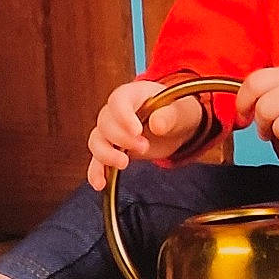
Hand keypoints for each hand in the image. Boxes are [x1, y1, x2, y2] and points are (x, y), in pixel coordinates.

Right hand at [86, 79, 205, 189]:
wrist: (178, 126)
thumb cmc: (178, 112)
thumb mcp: (181, 111)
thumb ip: (170, 116)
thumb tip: (157, 125)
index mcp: (133, 94)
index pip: (118, 100)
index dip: (123, 116)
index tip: (136, 131)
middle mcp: (116, 111)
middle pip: (105, 122)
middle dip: (121, 138)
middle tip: (144, 147)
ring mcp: (112, 131)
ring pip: (96, 141)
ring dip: (106, 155)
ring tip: (124, 163)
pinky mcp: (112, 150)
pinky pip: (97, 160)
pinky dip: (97, 172)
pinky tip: (100, 184)